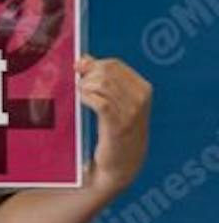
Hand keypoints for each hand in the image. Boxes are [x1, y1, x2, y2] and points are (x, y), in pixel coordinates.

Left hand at [77, 55, 151, 194]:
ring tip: (81, 97)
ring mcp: (131, 112)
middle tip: (79, 89)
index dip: (92, 65)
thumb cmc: (113, 130)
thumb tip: (83, 58)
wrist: (121, 165)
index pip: (113, 64)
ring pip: (101, 84)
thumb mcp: (114, 102)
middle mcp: (141, 98)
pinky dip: (86, 98)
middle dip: (86, 76)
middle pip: (105, 72)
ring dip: (84, 88)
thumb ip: (101, 78)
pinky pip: (99, 101)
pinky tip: (81, 102)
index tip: (79, 72)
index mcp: (143, 88)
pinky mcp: (117, 125)